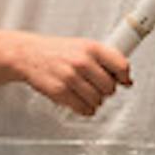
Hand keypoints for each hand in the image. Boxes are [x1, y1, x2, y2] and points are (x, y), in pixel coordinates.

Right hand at [9, 33, 130, 117]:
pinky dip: (84, 109)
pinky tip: (79, 100)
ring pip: (98, 101)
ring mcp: (70, 77)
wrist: (28, 55)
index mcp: (91, 47)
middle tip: (97, 86)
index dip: (124, 77)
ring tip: (85, 92)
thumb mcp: (82, 45)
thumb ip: (104, 58)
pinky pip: (84, 109)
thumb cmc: (56, 51)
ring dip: (94, 101)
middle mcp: (82, 61)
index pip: (121, 65)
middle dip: (106, 90)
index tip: (124, 81)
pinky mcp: (60, 92)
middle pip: (110, 88)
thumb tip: (125, 78)